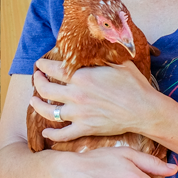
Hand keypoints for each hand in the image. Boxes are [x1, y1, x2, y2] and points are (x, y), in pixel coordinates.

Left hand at [31, 58, 156, 141]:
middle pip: (45, 89)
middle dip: (37, 82)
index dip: (43, 66)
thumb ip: (103, 54)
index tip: (40, 64)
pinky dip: (52, 134)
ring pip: (48, 111)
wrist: (144, 109)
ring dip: (37, 106)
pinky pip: (62, 134)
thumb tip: (96, 43)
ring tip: (33, 101)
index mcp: (82, 76)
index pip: (53, 69)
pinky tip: (46, 132)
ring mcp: (78, 113)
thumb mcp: (119, 62)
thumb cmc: (135, 85)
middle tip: (37, 78)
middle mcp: (75, 94)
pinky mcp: (85, 128)